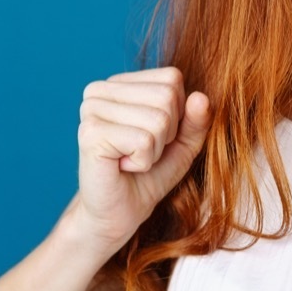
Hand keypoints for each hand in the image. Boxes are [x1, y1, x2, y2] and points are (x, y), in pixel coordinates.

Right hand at [72, 67, 210, 256]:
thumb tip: (200, 97)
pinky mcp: (91, 134)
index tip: (153, 136)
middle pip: (166, 97)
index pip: (171, 78)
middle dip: (166, 133)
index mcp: (119, 83)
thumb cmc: (149, 174)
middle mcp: (100, 90)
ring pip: (158, 119)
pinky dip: (143, 161)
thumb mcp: (183, 142)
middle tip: (141, 151)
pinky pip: (144, 140)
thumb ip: (197, 118)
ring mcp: (91, 110)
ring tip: (131, 159)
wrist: (120, 212)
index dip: (177, 113)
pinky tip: (122, 166)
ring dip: (154, 150)